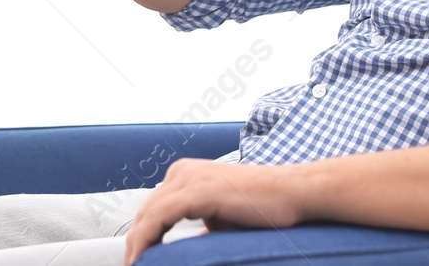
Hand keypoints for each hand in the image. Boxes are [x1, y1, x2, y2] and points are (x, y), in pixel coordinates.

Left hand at [123, 159, 302, 264]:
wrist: (292, 193)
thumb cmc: (261, 208)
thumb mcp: (218, 220)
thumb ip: (194, 230)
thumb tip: (177, 254)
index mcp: (185, 175)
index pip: (153, 210)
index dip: (142, 238)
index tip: (140, 262)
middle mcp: (182, 172)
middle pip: (145, 213)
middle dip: (136, 244)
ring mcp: (189, 178)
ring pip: (147, 216)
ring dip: (138, 246)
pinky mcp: (198, 191)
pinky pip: (159, 218)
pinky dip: (146, 240)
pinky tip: (143, 259)